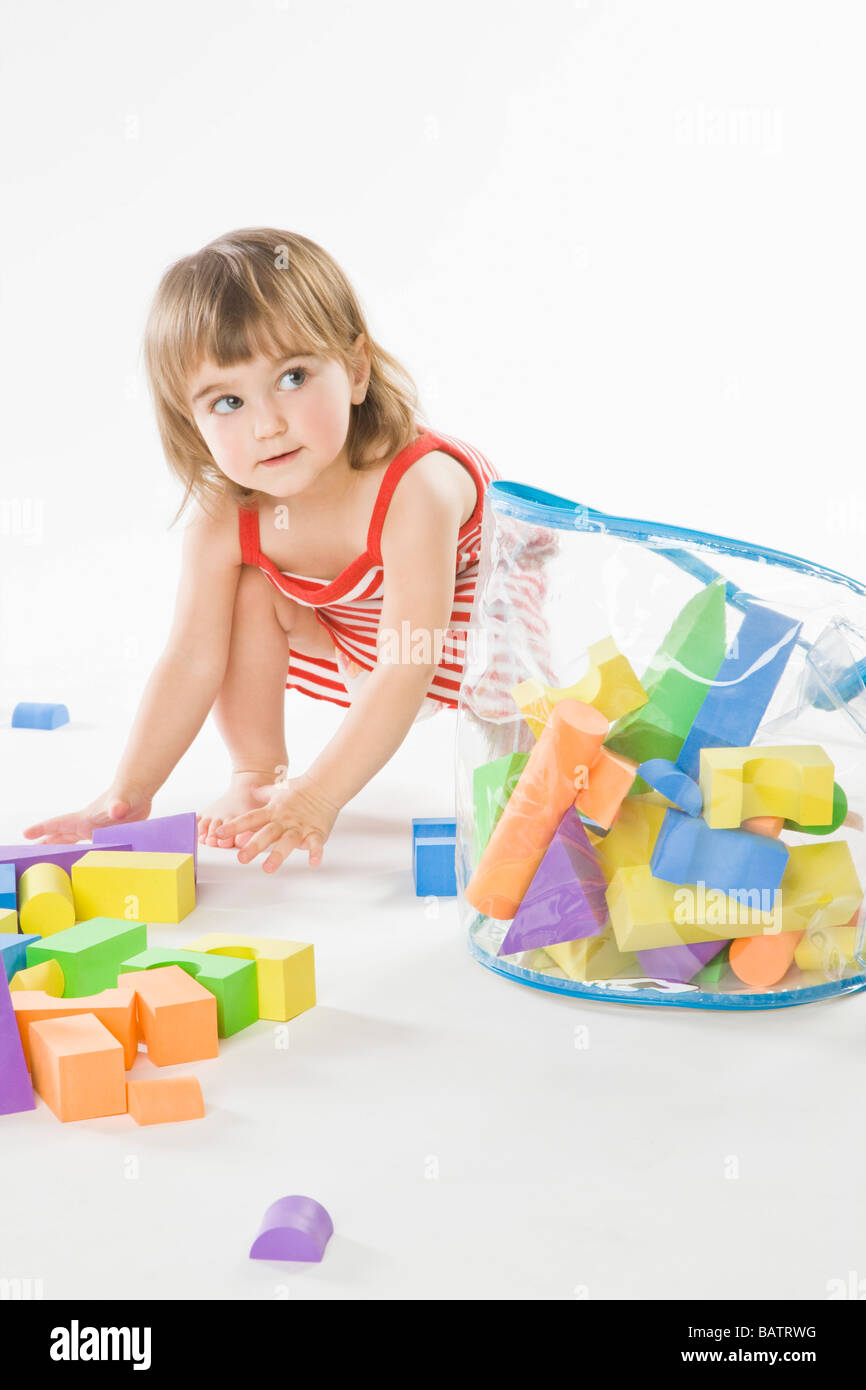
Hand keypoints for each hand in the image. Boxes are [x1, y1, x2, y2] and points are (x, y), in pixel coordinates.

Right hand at [22, 785, 153, 844]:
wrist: (139, 791)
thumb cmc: (128, 793)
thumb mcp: (122, 801)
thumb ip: (118, 806)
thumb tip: (117, 810)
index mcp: (84, 819)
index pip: (58, 824)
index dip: (42, 829)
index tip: (26, 834)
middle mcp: (87, 825)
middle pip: (61, 835)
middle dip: (46, 844)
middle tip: (31, 853)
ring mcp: (96, 829)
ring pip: (74, 841)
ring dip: (62, 848)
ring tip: (51, 857)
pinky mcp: (107, 833)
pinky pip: (90, 846)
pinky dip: (83, 853)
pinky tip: (82, 860)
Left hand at [217, 774, 340, 871]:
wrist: (324, 786)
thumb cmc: (300, 790)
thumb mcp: (278, 790)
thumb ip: (263, 793)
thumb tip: (251, 790)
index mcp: (273, 811)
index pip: (251, 818)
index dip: (235, 826)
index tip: (219, 833)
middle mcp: (284, 820)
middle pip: (267, 833)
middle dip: (254, 845)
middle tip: (241, 858)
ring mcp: (300, 827)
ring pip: (288, 842)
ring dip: (278, 855)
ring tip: (268, 868)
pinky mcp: (316, 832)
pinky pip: (316, 843)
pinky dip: (315, 852)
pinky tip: (313, 863)